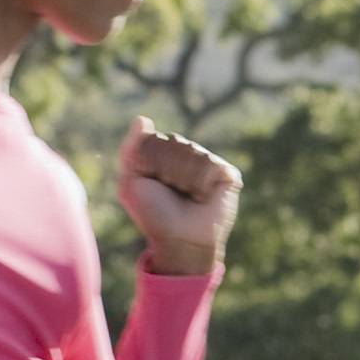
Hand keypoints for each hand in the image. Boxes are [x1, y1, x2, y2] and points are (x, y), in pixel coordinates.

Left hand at [118, 116, 239, 276]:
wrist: (180, 241)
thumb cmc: (153, 215)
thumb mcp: (131, 182)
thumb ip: (131, 149)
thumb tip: (143, 118)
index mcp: (166, 159)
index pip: (159, 139)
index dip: (152, 160)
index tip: (152, 182)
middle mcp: (189, 159)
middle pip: (177, 142)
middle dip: (168, 168)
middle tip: (170, 191)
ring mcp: (210, 166)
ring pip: (195, 152)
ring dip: (184, 177)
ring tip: (187, 196)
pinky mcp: (228, 175)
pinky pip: (212, 163)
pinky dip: (203, 181)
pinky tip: (202, 197)